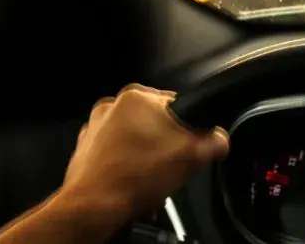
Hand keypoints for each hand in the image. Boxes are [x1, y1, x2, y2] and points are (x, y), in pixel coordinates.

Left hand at [0, 85, 227, 242]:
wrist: (94, 207)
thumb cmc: (134, 178)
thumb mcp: (191, 157)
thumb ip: (213, 142)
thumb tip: (219, 139)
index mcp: (137, 97)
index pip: (177, 105)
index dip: (188, 128)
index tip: (189, 145)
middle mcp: (112, 106)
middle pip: (154, 124)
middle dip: (164, 146)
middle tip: (170, 166)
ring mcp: (95, 128)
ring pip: (133, 140)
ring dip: (144, 157)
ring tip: (151, 180)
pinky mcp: (85, 150)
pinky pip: (114, 154)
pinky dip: (125, 167)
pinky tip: (133, 185)